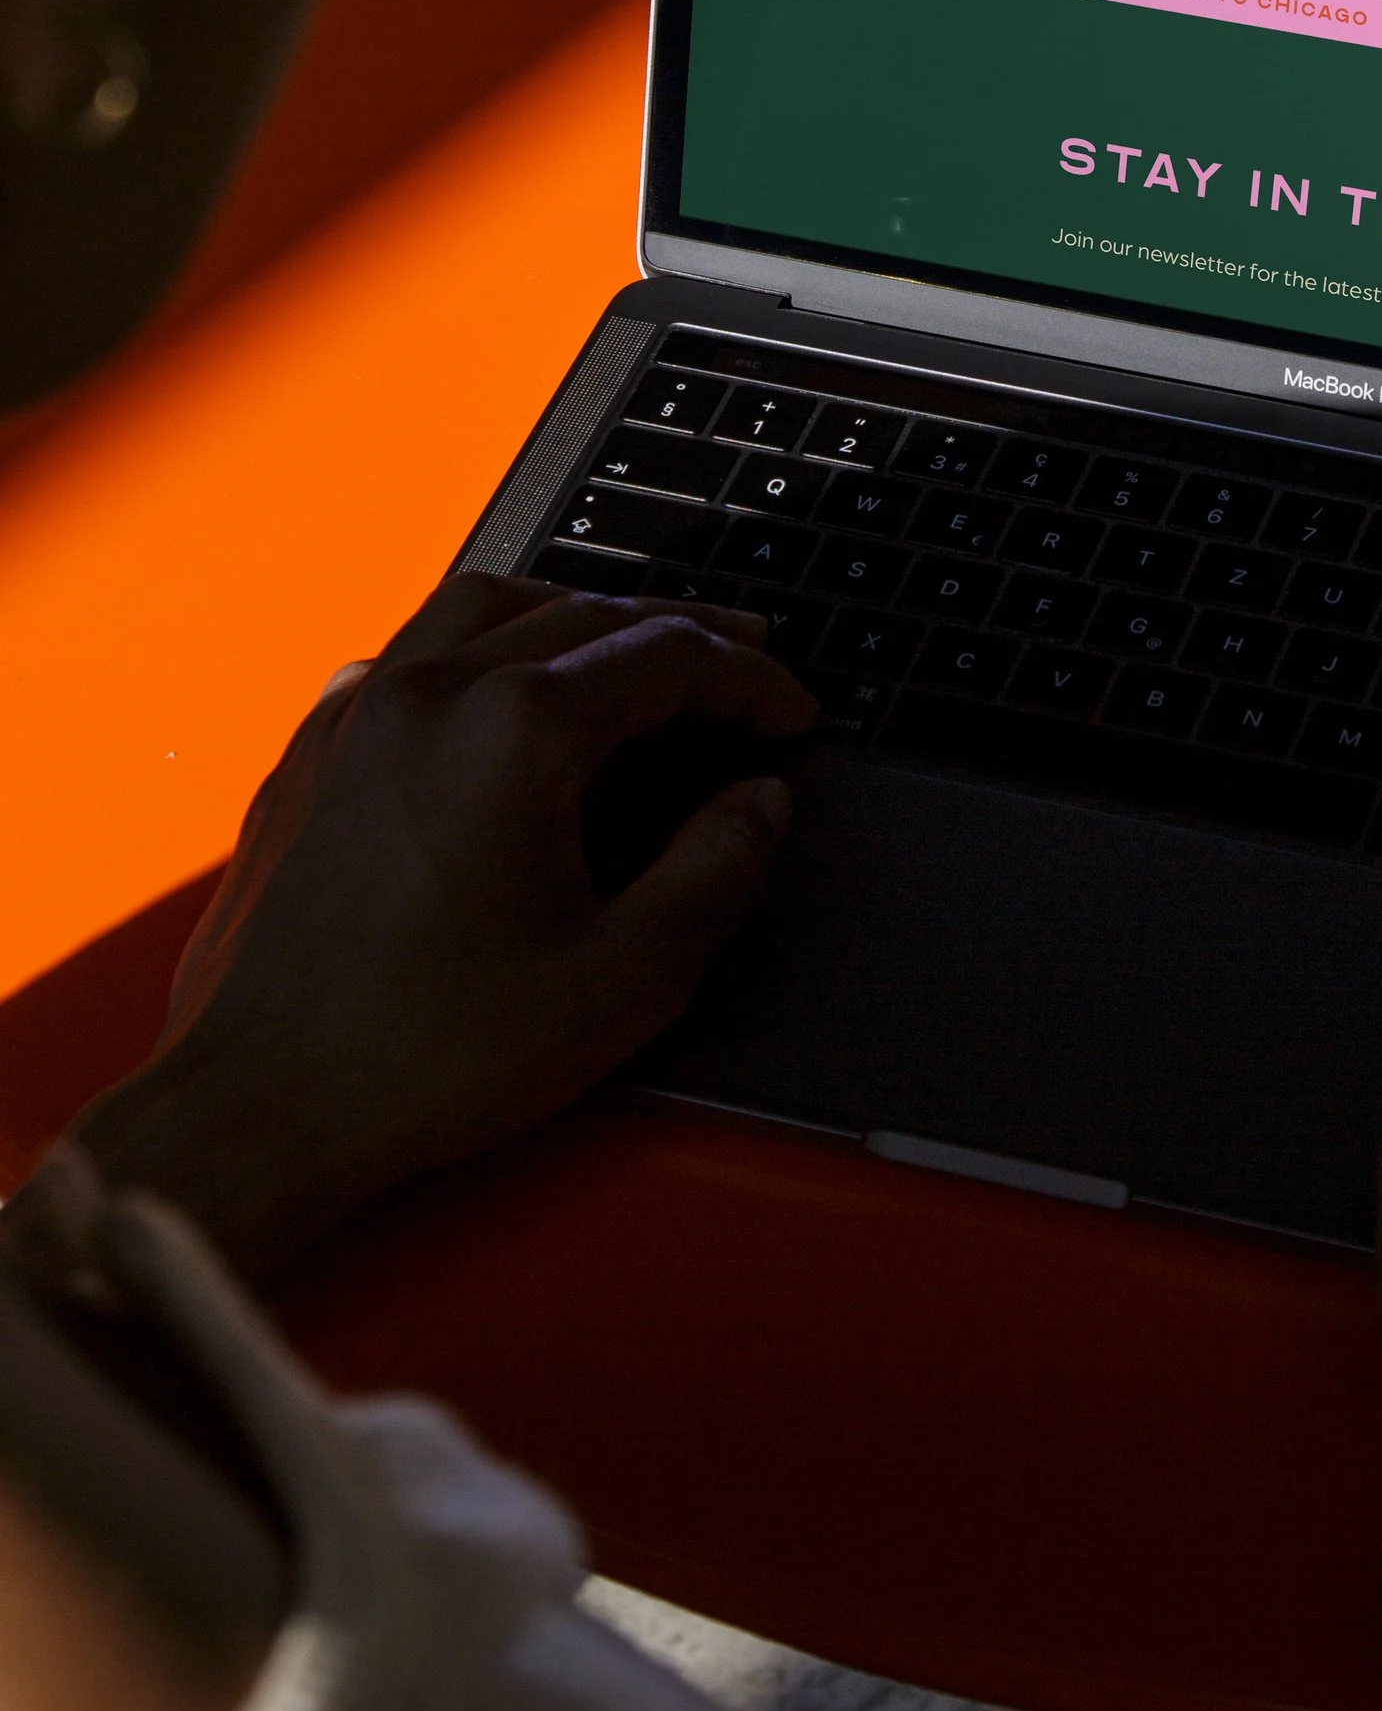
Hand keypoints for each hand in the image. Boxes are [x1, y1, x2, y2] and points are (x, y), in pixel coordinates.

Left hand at [66, 576, 816, 1279]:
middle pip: (584, 614)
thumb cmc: (425, 1055)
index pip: (665, 657)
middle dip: (680, 634)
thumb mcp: (623, 978)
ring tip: (632, 647)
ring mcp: (358, 714)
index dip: (750, 680)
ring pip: (487, 606)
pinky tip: (496, 692)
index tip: (792, 713)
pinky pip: (408, 652)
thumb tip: (759, 804)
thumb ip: (714, 872)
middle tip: (743, 666)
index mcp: (515, 730)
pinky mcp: (311, 754)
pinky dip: (479, 646)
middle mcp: (431, 693)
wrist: (260, 1105)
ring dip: (577, 614)